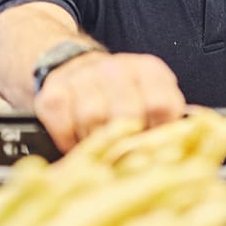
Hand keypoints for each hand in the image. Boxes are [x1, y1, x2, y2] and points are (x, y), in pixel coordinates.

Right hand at [32, 51, 185, 152]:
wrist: (74, 67)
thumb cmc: (120, 95)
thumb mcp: (150, 100)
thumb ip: (165, 123)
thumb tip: (172, 158)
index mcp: (148, 70)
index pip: (161, 104)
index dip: (158, 133)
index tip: (152, 148)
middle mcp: (116, 68)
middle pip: (126, 114)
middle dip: (125, 142)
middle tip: (122, 155)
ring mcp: (82, 76)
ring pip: (92, 118)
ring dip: (95, 142)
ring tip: (98, 146)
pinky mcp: (53, 90)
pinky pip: (62, 124)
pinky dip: (68, 140)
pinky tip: (75, 141)